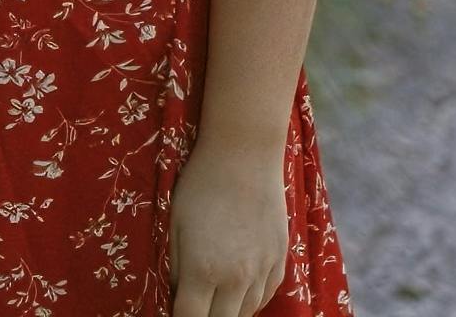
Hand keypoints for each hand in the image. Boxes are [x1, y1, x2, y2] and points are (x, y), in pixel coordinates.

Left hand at [166, 136, 287, 316]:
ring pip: (245, 313)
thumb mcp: (175, 227)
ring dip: (228, 311)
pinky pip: (265, 296)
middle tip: (195, 303)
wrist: (245, 155)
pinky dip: (249, 299)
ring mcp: (263, 271)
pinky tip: (238, 290)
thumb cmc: (201, 186)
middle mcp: (237, 279)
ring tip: (214, 298)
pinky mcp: (280, 260)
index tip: (176, 310)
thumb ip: (176, 270)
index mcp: (204, 271)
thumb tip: (178, 296)